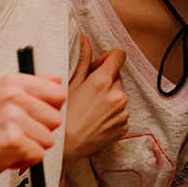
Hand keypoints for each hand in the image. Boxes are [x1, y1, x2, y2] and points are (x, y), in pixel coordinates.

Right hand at [0, 72, 65, 186]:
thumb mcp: (3, 97)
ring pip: (49, 139)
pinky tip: (6, 154)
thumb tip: (59, 82)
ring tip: (10, 143)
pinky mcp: (12, 139)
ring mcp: (12, 117)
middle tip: (16, 132)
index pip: (59, 93)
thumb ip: (32, 88)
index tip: (31, 115)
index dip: (51, 109)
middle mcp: (13, 95)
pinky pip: (39, 155)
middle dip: (41, 131)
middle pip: (57, 119)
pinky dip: (25, 160)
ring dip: (33, 147)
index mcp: (13, 81)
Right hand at [64, 35, 128, 164]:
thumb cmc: (64, 115)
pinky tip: (96, 119)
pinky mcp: (124, 126)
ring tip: (90, 109)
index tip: (96, 67)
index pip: (119, 56)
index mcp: (103, 82)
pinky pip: (121, 112)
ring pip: (119, 96)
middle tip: (87, 92)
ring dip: (109, 98)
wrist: (66, 147)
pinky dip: (112, 113)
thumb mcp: (70, 84)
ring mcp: (122, 112)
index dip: (107, 59)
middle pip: (117, 77)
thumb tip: (85, 39)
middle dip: (105, 81)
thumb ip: (82, 60)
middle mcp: (117, 95)